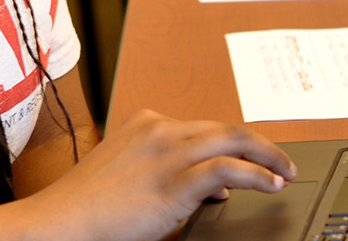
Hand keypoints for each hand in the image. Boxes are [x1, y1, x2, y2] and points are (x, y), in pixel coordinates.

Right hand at [14, 109, 295, 240]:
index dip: (234, 146)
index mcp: (146, 124)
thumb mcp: (131, 176)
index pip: (204, 128)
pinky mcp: (174, 181)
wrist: (63, 221)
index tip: (251, 164)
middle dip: (260, 145)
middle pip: (225, 128)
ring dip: (267, 156)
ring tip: (285, 173)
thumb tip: (215, 186)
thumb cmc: (90, 206)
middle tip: (282, 162)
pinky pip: (227, 168)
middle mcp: (158, 130)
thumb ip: (171, 173)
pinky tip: (269, 184)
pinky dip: (255, 173)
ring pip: (233, 140)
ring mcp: (167, 153)